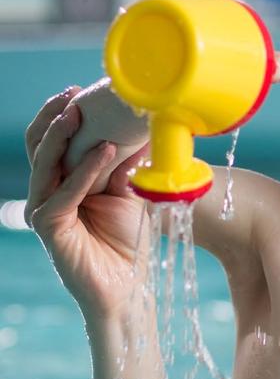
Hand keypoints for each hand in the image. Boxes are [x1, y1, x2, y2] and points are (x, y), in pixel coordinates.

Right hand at [25, 89, 148, 318]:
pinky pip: (63, 193)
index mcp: (61, 183)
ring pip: (44, 164)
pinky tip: (103, 151)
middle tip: (74, 94)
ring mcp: (44, 210)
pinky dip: (83, 171)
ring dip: (63, 136)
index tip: (80, 90)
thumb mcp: (129, 194)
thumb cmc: (127, 244)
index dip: (61, 114)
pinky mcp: (49, 228)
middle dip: (54, 116)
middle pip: (39, 146)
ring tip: (80, 113)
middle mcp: (46, 193)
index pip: (51, 141)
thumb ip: (125, 164)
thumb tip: (141, 127)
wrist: (128, 288)